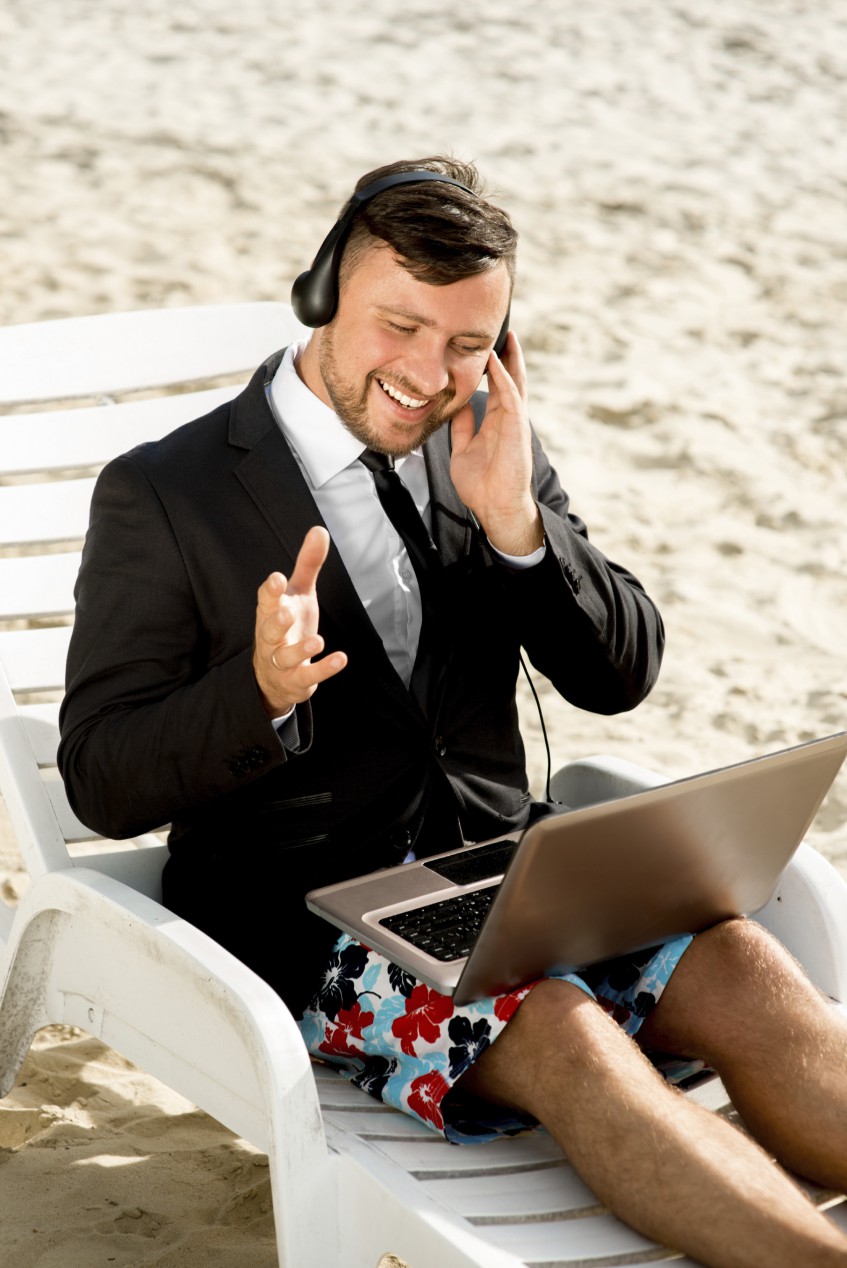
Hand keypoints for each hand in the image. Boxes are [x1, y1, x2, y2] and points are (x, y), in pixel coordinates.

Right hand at [253, 525, 346, 718]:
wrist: (276, 676)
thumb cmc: (289, 626)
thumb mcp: (299, 594)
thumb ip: (307, 564)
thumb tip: (319, 530)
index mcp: (271, 612)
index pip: (266, 600)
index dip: (270, 591)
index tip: (277, 578)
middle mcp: (272, 637)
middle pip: (268, 629)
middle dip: (276, 622)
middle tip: (285, 612)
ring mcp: (281, 661)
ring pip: (285, 656)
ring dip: (300, 649)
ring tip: (318, 640)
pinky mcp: (296, 680)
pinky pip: (308, 676)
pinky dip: (323, 669)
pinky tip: (340, 659)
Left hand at [449, 332, 542, 555]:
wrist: (495, 508)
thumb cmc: (481, 485)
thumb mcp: (462, 449)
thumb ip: (461, 427)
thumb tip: (454, 406)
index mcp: (496, 421)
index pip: (496, 385)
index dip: (491, 364)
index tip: (484, 343)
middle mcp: (508, 417)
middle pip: (509, 377)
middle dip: (506, 353)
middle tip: (502, 328)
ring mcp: (515, 422)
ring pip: (515, 381)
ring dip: (510, 358)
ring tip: (506, 334)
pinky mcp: (517, 429)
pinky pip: (511, 397)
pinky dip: (504, 377)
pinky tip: (494, 360)